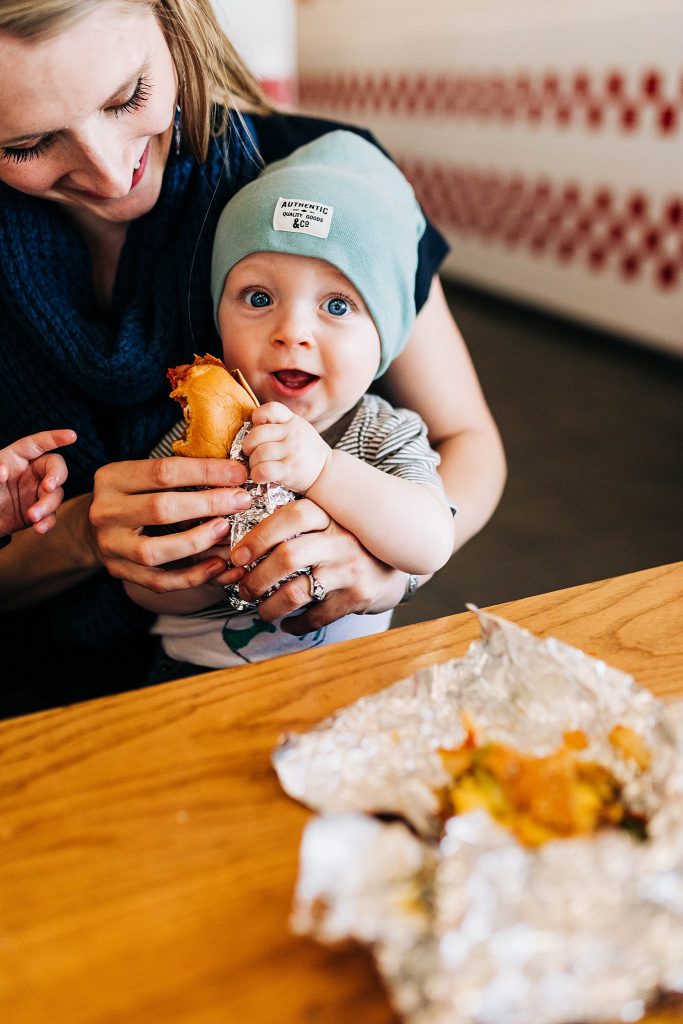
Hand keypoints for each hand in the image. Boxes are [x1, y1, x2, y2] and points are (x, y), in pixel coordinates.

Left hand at [0, 429, 76, 535]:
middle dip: (56, 476)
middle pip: (55, 468)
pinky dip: (47, 522)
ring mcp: (36, 493)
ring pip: (55, 494)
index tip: (72, 436)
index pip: (37, 444)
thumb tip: (3, 471)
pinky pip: (51, 515)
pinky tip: (39, 528)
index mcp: (15, 458)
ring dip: (47, 505)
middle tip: (48, 487)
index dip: (55, 438)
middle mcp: (30, 473)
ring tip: (33, 516)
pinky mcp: (38, 512)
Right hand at [89, 456, 250, 592]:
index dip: (206, 472)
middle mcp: (105, 512)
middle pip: (161, 508)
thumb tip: (233, 472)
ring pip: (155, 551)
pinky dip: (192, 576)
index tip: (239, 474)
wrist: (90, 529)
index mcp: (112, 478)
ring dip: (197, 541)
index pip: (164, 471)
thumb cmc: (131, 496)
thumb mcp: (140, 476)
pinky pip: (159, 581)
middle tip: (241, 501)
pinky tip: (218, 566)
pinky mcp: (120, 572)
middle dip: (208, 504)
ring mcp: (110, 546)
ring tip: (227, 530)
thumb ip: (177, 474)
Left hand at [220, 498, 406, 634]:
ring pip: (296, 592)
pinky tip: (287, 624)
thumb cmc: (350, 542)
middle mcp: (342, 539)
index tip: (238, 556)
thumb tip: (244, 544)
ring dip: (269, 607)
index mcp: (330, 515)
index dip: (259, 535)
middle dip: (256, 578)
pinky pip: (316, 616)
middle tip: (244, 589)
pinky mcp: (358, 597)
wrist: (399, 565)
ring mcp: (351, 569)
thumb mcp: (331, 522)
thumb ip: (299, 525)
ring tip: (262, 610)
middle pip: (288, 556)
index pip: (291, 516)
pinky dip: (295, 625)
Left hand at [241, 402, 330, 492]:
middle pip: (258, 434)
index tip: (257, 427)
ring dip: (252, 463)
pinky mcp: (289, 471)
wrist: (326, 472)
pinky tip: (260, 476)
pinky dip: (256, 474)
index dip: (258, 416)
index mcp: (293, 421)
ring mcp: (291, 452)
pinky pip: (263, 470)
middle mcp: (293, 434)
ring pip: (259, 453)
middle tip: (250, 453)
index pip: (270, 409)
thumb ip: (279, 424)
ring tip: (257, 466)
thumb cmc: (306, 451)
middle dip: (248, 445)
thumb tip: (252, 426)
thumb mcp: (299, 430)